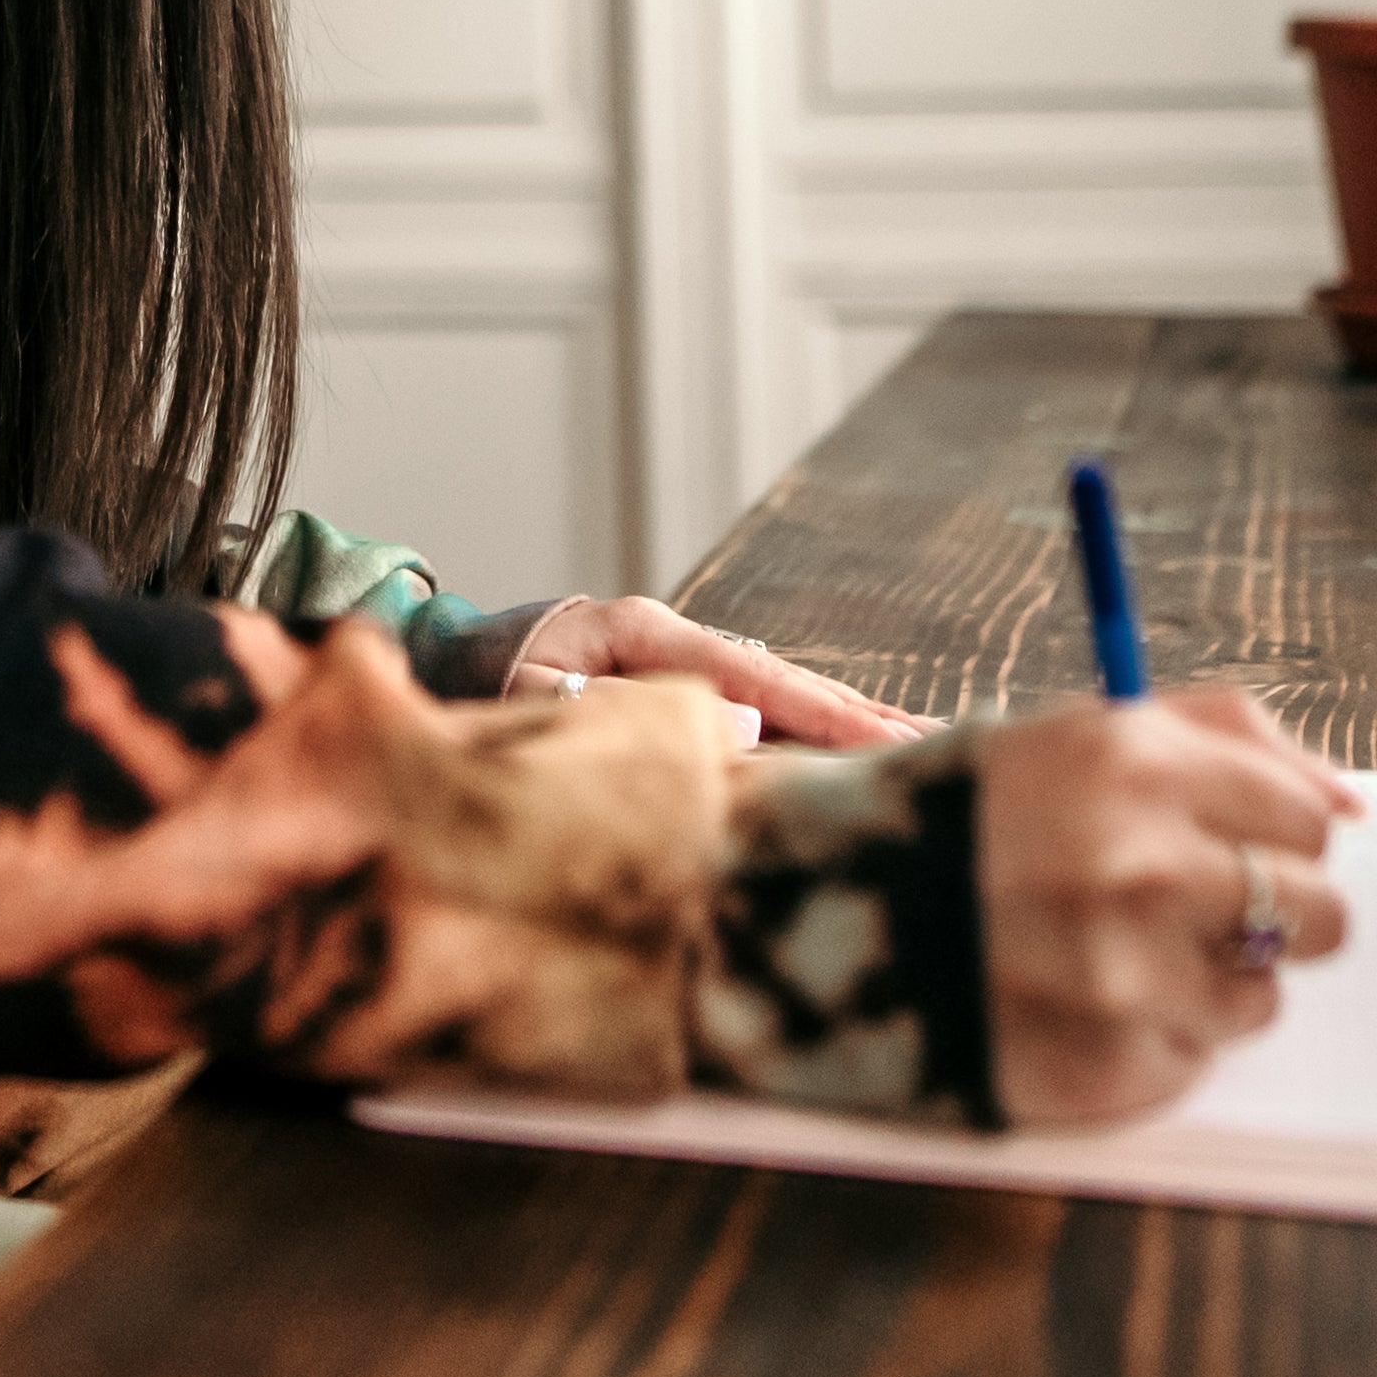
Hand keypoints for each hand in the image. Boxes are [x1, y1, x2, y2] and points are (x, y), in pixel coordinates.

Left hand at [502, 596, 928, 746]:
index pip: (755, 675)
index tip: (890, 740)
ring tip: (910, 745)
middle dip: (855, 714)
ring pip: (772, 686)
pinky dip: (799, 721)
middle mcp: (669, 633)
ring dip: (837, 718)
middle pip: (781, 675)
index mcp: (642, 631)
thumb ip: (621, 709)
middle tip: (933, 745)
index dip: (826, 713)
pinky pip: (748, 699)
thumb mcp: (532, 696)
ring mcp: (673, 651)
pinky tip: (839, 745)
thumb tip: (742, 727)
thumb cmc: (478, 678)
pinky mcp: (669, 674)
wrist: (444, 648)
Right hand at [971, 689, 1359, 1125]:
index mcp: (1136, 762)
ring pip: (1262, 1000)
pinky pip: (1192, 1061)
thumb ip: (1231, 738)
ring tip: (1115, 956)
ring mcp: (1124, 978)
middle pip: (1320, 916)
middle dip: (1268, 914)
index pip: (1308, 820)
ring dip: (1207, 985)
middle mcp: (1140, 866)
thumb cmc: (974, 816)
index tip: (1216, 843)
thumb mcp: (1082, 730)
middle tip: (1187, 908)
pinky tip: (1078, 1004)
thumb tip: (1355, 807)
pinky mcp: (1106, 1069)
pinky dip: (1149, 1040)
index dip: (1268, 836)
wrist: (825, 914)